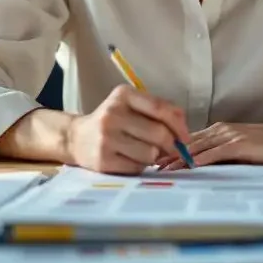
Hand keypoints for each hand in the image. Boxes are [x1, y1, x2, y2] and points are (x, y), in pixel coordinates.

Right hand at [66, 85, 190, 173]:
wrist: (77, 138)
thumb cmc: (113, 121)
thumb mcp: (132, 106)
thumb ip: (159, 112)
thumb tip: (184, 133)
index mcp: (123, 95)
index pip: (160, 108)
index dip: (179, 125)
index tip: (186, 138)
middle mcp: (113, 114)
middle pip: (159, 133)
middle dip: (172, 145)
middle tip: (174, 150)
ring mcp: (106, 138)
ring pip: (151, 154)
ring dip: (155, 157)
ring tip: (146, 152)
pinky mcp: (103, 160)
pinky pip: (137, 167)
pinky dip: (141, 166)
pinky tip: (131, 159)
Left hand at [156, 120, 262, 169]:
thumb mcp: (243, 149)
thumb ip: (224, 154)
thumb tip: (205, 166)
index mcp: (220, 130)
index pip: (189, 139)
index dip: (171, 148)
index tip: (155, 158)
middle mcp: (221, 130)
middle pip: (188, 142)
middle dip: (168, 153)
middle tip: (149, 164)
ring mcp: (230, 135)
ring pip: (197, 146)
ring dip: (178, 158)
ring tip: (162, 168)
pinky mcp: (240, 144)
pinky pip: (215, 152)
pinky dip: (200, 159)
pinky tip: (188, 166)